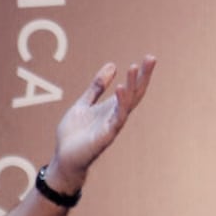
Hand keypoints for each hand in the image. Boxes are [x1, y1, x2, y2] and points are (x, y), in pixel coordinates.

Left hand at [46, 55, 156, 191]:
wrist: (64, 157)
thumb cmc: (75, 134)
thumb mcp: (84, 103)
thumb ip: (97, 87)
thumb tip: (112, 65)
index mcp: (111, 107)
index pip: (131, 88)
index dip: (140, 74)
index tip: (150, 58)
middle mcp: (115, 115)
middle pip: (134, 93)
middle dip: (143, 77)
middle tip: (151, 58)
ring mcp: (112, 125)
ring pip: (127, 103)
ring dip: (131, 85)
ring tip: (134, 67)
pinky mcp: (105, 136)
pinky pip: (116, 118)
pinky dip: (120, 104)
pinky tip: (120, 89)